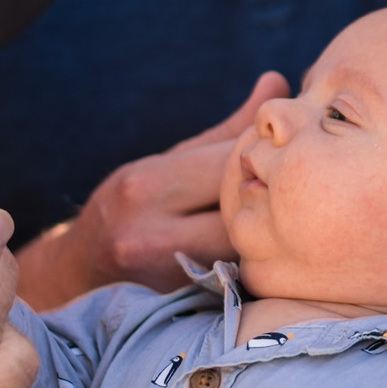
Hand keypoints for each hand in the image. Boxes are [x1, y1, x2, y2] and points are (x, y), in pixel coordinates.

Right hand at [16, 73, 290, 308]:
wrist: (80, 275)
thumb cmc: (129, 208)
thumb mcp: (166, 161)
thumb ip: (225, 131)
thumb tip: (276, 81)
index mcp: (146, 186)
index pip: (227, 162)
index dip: (266, 154)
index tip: (292, 150)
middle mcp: (151, 234)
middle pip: (241, 211)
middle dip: (274, 196)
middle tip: (306, 187)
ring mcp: (167, 279)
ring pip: (245, 250)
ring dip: (272, 232)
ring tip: (294, 218)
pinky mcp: (182, 307)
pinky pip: (238, 280)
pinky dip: (259, 263)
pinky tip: (277, 252)